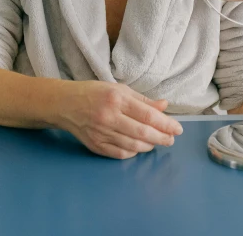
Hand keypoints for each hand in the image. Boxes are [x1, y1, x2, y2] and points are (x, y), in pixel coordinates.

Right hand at [55, 80, 182, 159]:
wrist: (65, 104)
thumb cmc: (95, 92)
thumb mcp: (119, 89)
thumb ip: (142, 100)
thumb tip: (164, 106)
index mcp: (117, 99)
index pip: (148, 115)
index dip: (165, 124)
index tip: (177, 129)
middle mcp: (110, 117)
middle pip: (142, 132)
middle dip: (161, 137)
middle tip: (171, 139)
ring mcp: (102, 133)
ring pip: (133, 145)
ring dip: (149, 145)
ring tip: (158, 142)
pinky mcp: (96, 145)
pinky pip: (120, 153)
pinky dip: (133, 152)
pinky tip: (140, 147)